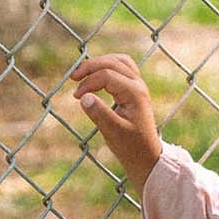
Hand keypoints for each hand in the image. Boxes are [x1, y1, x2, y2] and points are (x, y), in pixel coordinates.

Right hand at [69, 54, 162, 192]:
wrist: (146, 157)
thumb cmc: (131, 147)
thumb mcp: (113, 133)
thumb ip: (99, 114)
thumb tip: (83, 97)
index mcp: (135, 94)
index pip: (107, 76)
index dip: (88, 83)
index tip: (76, 97)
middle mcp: (139, 85)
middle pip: (112, 62)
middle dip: (90, 67)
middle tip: (73, 78)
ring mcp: (138, 85)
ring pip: (117, 61)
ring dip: (98, 63)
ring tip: (82, 73)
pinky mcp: (134, 89)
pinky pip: (121, 67)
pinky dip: (107, 67)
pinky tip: (95, 75)